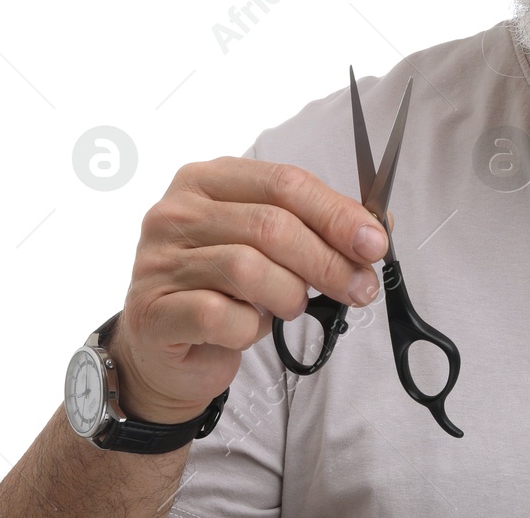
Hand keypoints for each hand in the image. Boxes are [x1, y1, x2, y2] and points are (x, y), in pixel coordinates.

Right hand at [109, 159, 387, 422]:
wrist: (167, 349)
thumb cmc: (225, 289)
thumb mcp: (273, 247)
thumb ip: (318, 228)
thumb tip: (377, 228)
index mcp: (208, 179)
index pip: (285, 182)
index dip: (337, 213)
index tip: (375, 243)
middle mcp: (176, 213)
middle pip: (271, 225)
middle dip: (328, 260)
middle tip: (360, 287)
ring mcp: (157, 261)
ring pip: (247, 268)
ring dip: (288, 295)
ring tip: (290, 305)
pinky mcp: (152, 311)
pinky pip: (219, 315)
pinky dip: (248, 328)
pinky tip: (247, 327)